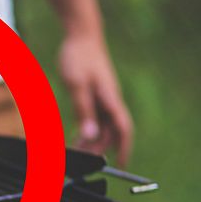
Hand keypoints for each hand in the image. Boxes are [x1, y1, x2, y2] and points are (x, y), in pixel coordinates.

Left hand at [58, 32, 133, 166]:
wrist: (81, 36)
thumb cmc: (79, 57)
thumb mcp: (77, 85)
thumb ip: (83, 110)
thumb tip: (90, 135)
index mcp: (110, 99)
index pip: (123, 129)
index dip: (124, 148)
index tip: (121, 165)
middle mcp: (111, 101)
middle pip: (111, 132)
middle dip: (100, 149)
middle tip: (82, 161)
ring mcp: (104, 98)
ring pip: (102, 126)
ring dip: (92, 141)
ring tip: (76, 152)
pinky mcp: (96, 95)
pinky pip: (95, 118)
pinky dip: (88, 129)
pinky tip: (77, 137)